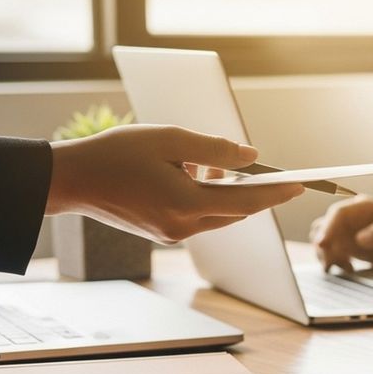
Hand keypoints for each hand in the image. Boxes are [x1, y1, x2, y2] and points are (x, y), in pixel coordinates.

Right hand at [46, 124, 303, 243]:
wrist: (71, 180)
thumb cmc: (116, 153)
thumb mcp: (170, 139)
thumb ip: (215, 150)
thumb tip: (251, 157)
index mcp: (186, 204)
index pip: (247, 201)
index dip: (277, 193)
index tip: (301, 185)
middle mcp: (183, 226)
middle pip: (236, 211)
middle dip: (254, 191)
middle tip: (272, 172)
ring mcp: (173, 234)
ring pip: (218, 214)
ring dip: (225, 191)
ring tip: (209, 163)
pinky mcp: (163, 234)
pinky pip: (199, 217)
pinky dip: (206, 197)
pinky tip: (192, 173)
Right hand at [309, 195, 372, 270]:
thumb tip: (360, 238)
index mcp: (364, 207)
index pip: (338, 214)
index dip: (328, 228)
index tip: (322, 244)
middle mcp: (352, 216)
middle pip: (325, 226)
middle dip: (325, 245)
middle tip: (333, 263)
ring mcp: (347, 230)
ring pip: (324, 239)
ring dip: (326, 254)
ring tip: (345, 266)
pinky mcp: (345, 244)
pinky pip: (329, 250)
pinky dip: (332, 260)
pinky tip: (348, 267)